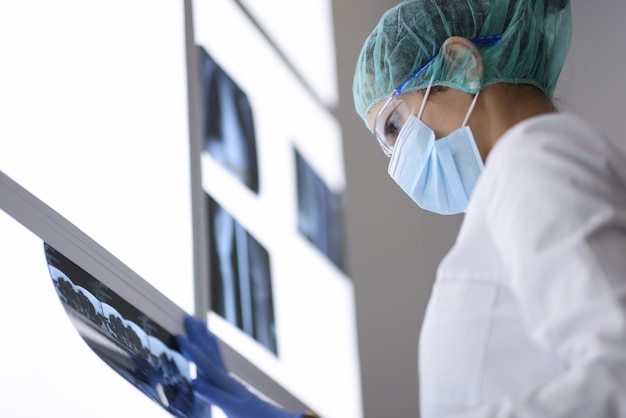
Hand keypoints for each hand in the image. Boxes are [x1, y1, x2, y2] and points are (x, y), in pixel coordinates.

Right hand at [176, 315, 303, 417]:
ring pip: (214, 354)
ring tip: (200, 325)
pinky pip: (219, 363)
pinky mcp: (231, 385)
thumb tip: (194, 381)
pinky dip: (214, 352)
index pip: (205, 363)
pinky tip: (212, 348)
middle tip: (189, 317)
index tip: (180, 335)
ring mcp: (229, 380)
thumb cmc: (251, 416)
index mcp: (225, 383)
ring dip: (205, 339)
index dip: (191, 350)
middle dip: (198, 335)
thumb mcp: (231, 407)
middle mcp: (226, 377)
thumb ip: (213, 394)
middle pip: (209, 352)